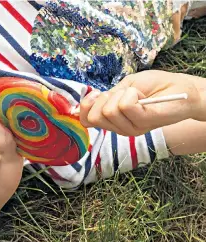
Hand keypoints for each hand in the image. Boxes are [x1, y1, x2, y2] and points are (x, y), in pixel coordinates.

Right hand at [80, 70, 205, 135]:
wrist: (184, 89)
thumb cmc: (157, 86)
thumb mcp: (125, 86)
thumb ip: (108, 96)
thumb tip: (90, 100)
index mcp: (113, 120)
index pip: (85, 121)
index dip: (85, 106)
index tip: (97, 94)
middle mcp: (119, 128)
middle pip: (93, 116)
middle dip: (104, 98)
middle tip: (124, 93)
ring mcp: (130, 128)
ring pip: (108, 111)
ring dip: (121, 94)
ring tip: (137, 94)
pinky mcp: (143, 122)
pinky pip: (125, 106)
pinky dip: (132, 94)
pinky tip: (142, 96)